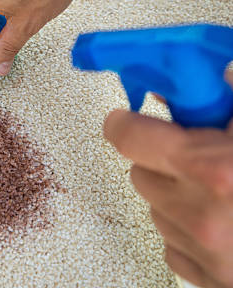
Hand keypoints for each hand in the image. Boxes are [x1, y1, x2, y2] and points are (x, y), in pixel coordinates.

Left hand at [104, 95, 232, 286]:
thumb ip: (223, 101)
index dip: (126, 123)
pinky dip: (188, 233)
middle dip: (161, 161)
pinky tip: (225, 223)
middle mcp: (199, 216)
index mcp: (213, 171)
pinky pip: (174, 245)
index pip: (127, 137)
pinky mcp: (209, 281)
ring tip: (222, 193)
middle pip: (139, 174)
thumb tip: (195, 81)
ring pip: (155, 210)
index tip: (126, 117)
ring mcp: (204, 254)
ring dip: (177, 198)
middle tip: (197, 156)